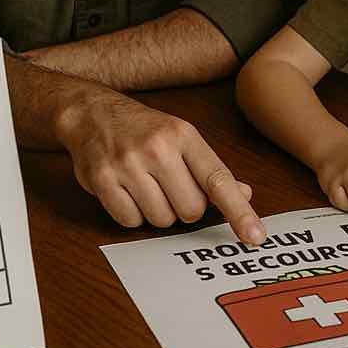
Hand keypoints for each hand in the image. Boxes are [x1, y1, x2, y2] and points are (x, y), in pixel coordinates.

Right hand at [59, 94, 264, 243]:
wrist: (92, 112)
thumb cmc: (143, 130)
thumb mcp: (182, 138)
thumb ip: (211, 169)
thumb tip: (244, 195)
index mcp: (183, 135)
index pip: (218, 180)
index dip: (239, 211)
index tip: (255, 235)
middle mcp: (157, 148)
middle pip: (191, 210)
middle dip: (183, 207)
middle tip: (168, 187)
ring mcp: (128, 164)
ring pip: (161, 220)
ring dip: (157, 212)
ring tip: (145, 186)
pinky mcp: (103, 180)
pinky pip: (130, 221)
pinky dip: (131, 215)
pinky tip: (126, 191)